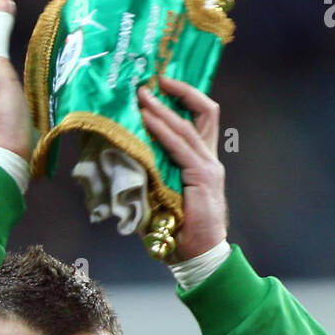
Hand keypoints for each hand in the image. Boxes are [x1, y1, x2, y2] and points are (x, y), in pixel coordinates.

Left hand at [137, 73, 227, 260]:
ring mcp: (208, 166)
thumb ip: (152, 174)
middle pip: (204, 112)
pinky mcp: (203, 176)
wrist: (199, 254)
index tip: (163, 85)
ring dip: (162, 109)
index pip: (202, 119)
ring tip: (143, 96)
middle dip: (178, 92)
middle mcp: (210, 159)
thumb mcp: (163, 195)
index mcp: (203, 161)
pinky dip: (162, 131)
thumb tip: (124, 158)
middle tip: (151, 81)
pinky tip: (148, 120)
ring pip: (187, 127)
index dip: (185, 98)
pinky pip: (180, 147)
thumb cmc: (179, 230)